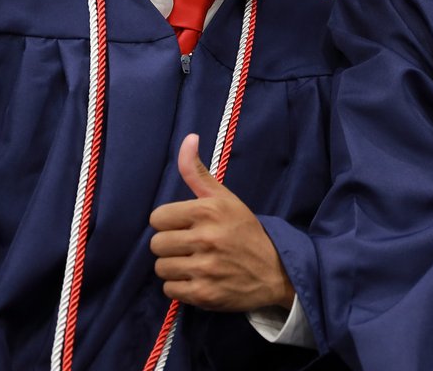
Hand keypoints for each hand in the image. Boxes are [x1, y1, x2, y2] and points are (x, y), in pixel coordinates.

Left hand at [149, 134, 294, 311]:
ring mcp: (205, 268)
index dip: (170, 222)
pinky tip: (197, 279)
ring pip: (161, 268)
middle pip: (156, 244)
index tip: (186, 226)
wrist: (275, 271)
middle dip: (171, 246)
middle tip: (190, 246)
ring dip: (174, 267)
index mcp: (208, 211)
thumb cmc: (245, 231)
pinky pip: (170, 290)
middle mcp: (206, 238)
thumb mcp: (225, 198)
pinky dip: (180, 287)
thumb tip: (188, 138)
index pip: (157, 218)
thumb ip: (198, 172)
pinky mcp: (204, 295)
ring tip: (194, 263)